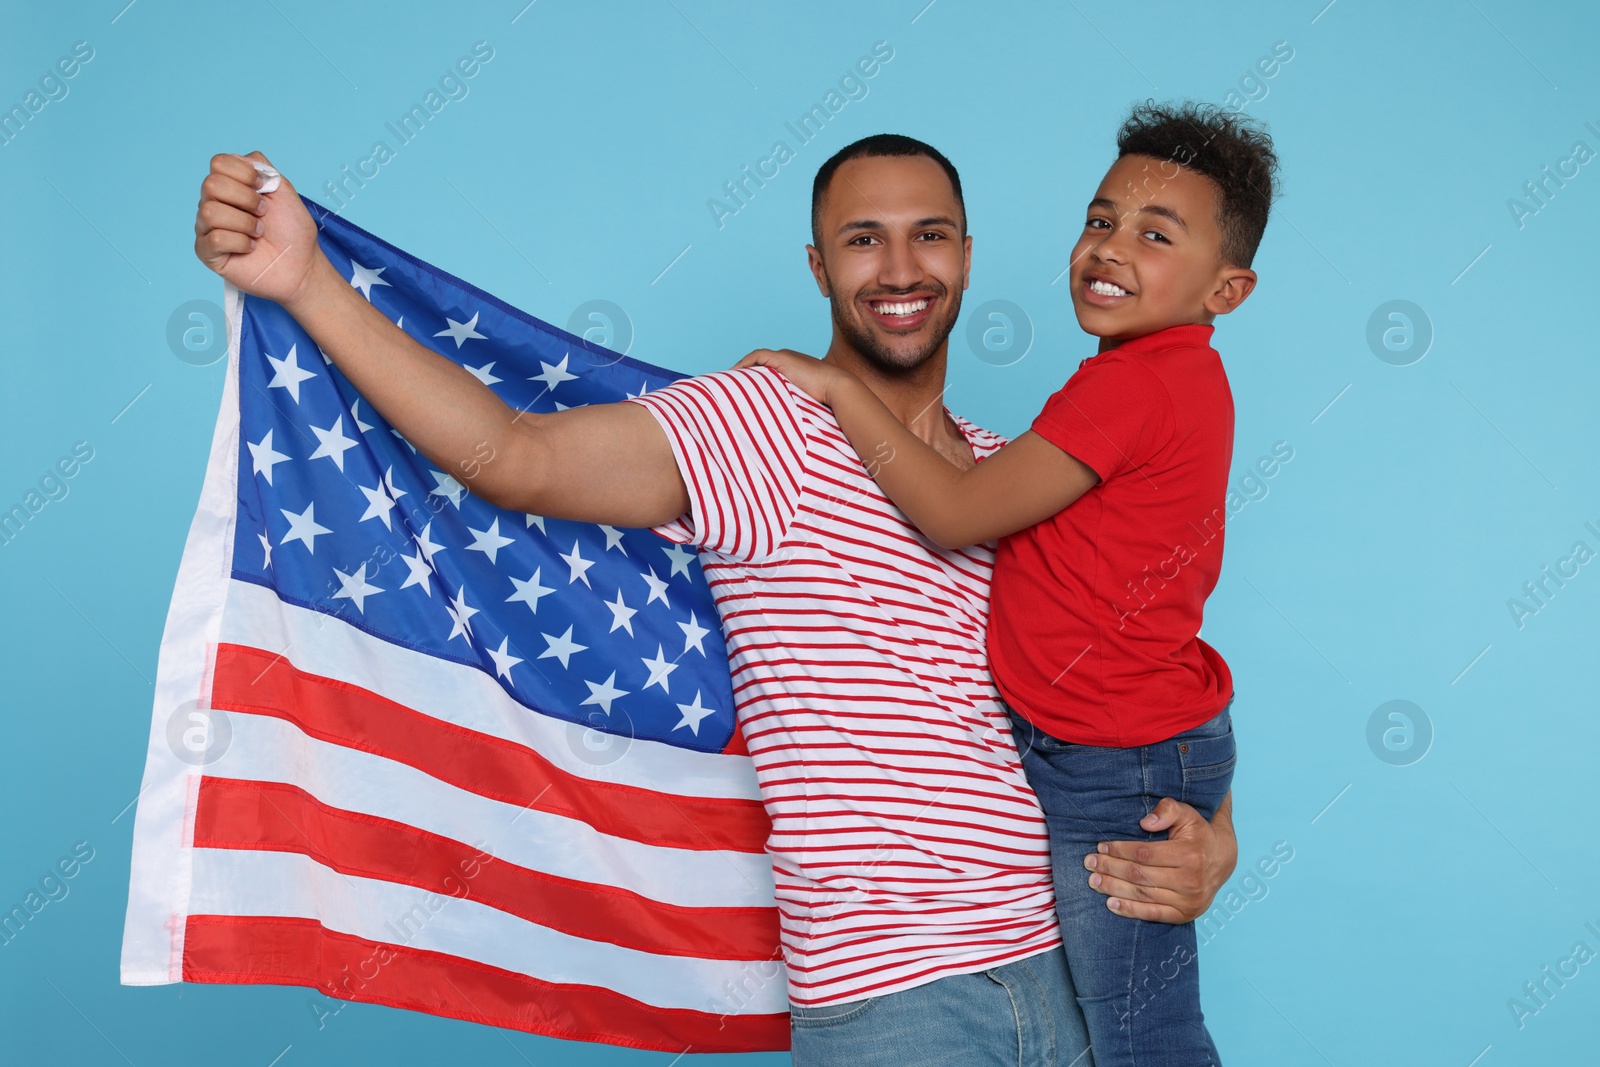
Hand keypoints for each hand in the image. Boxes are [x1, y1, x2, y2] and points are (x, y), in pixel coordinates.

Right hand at [193, 151, 323, 306]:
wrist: (301, 264)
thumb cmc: (292, 230)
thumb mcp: (284, 189)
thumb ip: (262, 168)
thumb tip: (240, 158)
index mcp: (229, 185)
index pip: (218, 162)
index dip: (245, 173)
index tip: (264, 189)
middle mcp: (214, 203)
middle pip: (211, 184)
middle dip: (246, 199)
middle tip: (263, 214)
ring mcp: (208, 228)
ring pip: (210, 212)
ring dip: (244, 223)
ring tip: (258, 233)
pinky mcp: (207, 252)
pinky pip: (215, 239)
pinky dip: (240, 242)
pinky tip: (250, 248)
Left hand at [733, 348, 852, 405]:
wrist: (836, 388)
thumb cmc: (826, 401)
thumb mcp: (805, 404)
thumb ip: (794, 408)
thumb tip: (786, 428)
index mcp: (793, 369)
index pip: (767, 369)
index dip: (754, 377)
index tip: (742, 390)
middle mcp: (787, 360)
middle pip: (759, 363)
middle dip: (745, 374)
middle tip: (731, 387)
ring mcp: (784, 358)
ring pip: (756, 359)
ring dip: (742, 369)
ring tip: (729, 382)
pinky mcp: (782, 359)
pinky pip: (756, 357)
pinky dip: (745, 363)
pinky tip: (735, 373)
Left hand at [1083, 793, 1235, 922]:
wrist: (1222, 860)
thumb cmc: (1197, 834)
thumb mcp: (1187, 814)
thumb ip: (1167, 810)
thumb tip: (1145, 822)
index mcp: (1189, 855)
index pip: (1144, 854)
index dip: (1120, 851)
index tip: (1101, 847)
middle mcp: (1190, 881)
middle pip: (1140, 875)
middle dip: (1110, 868)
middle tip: (1089, 863)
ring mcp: (1188, 901)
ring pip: (1143, 895)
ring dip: (1114, 888)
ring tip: (1093, 881)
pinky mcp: (1185, 915)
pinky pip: (1153, 914)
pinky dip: (1130, 910)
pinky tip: (1111, 904)